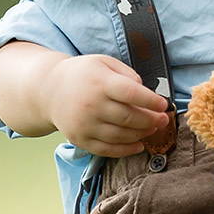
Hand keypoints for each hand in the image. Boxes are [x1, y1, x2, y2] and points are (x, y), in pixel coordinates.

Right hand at [47, 54, 168, 155]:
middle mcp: (91, 105)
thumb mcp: (104, 62)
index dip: (151, 101)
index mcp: (99, 83)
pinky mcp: (80, 139)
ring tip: (152, 129)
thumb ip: (127, 74)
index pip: (131, 93)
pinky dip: (126, 150)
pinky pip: (107, 149)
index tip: (163, 105)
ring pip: (120, 135)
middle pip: (128, 117)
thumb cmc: (83, 75)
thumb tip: (145, 92)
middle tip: (163, 120)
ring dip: (141, 135)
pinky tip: (138, 145)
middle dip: (151, 120)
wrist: (49, 90)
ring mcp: (84, 124)